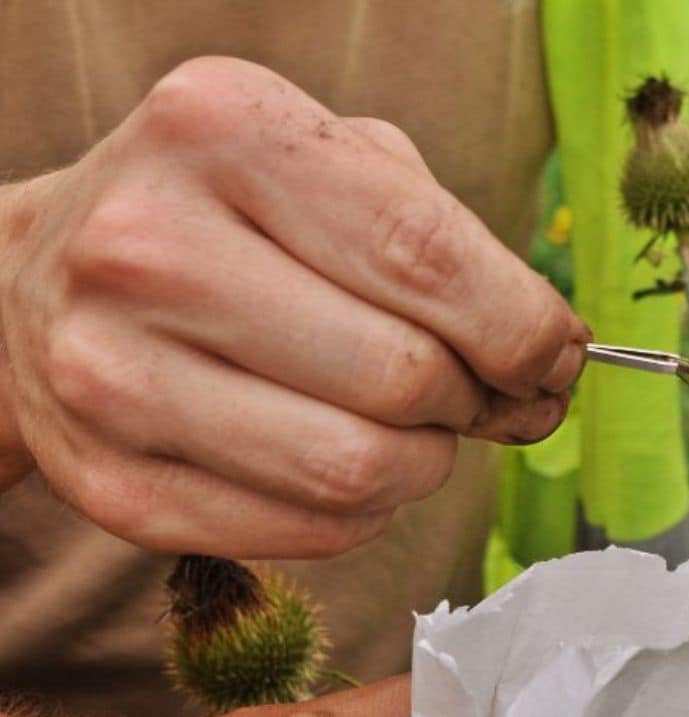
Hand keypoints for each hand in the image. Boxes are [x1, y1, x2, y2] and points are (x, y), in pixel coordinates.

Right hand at [0, 57, 587, 557]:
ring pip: (359, 473)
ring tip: (413, 430)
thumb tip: (549, 360)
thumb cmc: (224, 219)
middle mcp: (149, 250)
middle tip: (479, 395)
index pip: (426, 257)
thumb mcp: (330, 167)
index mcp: (222, 131)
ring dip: (423, 464)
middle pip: (401, 378)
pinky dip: (365, 510)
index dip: (524, 330)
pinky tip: (345, 461)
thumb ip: (448, 245)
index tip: (556, 358)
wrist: (43, 286)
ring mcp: (115, 380)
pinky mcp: (117, 489)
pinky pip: (312, 532)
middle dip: (475, 401)